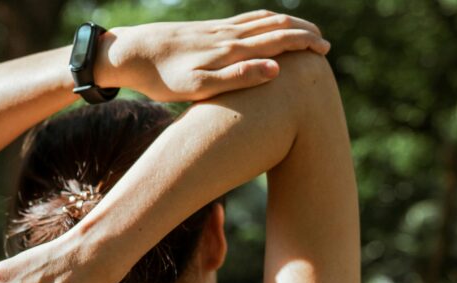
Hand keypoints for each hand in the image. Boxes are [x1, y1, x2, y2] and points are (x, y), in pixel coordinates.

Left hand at [98, 11, 328, 101]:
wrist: (131, 53)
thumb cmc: (162, 79)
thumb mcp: (198, 88)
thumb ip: (238, 79)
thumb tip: (276, 68)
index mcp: (231, 50)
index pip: (279, 40)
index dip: (305, 44)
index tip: (325, 52)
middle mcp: (229, 35)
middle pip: (276, 26)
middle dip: (304, 33)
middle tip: (324, 45)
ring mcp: (218, 30)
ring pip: (262, 20)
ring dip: (288, 25)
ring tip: (304, 35)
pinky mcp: (208, 29)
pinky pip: (245, 20)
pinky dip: (266, 21)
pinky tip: (267, 28)